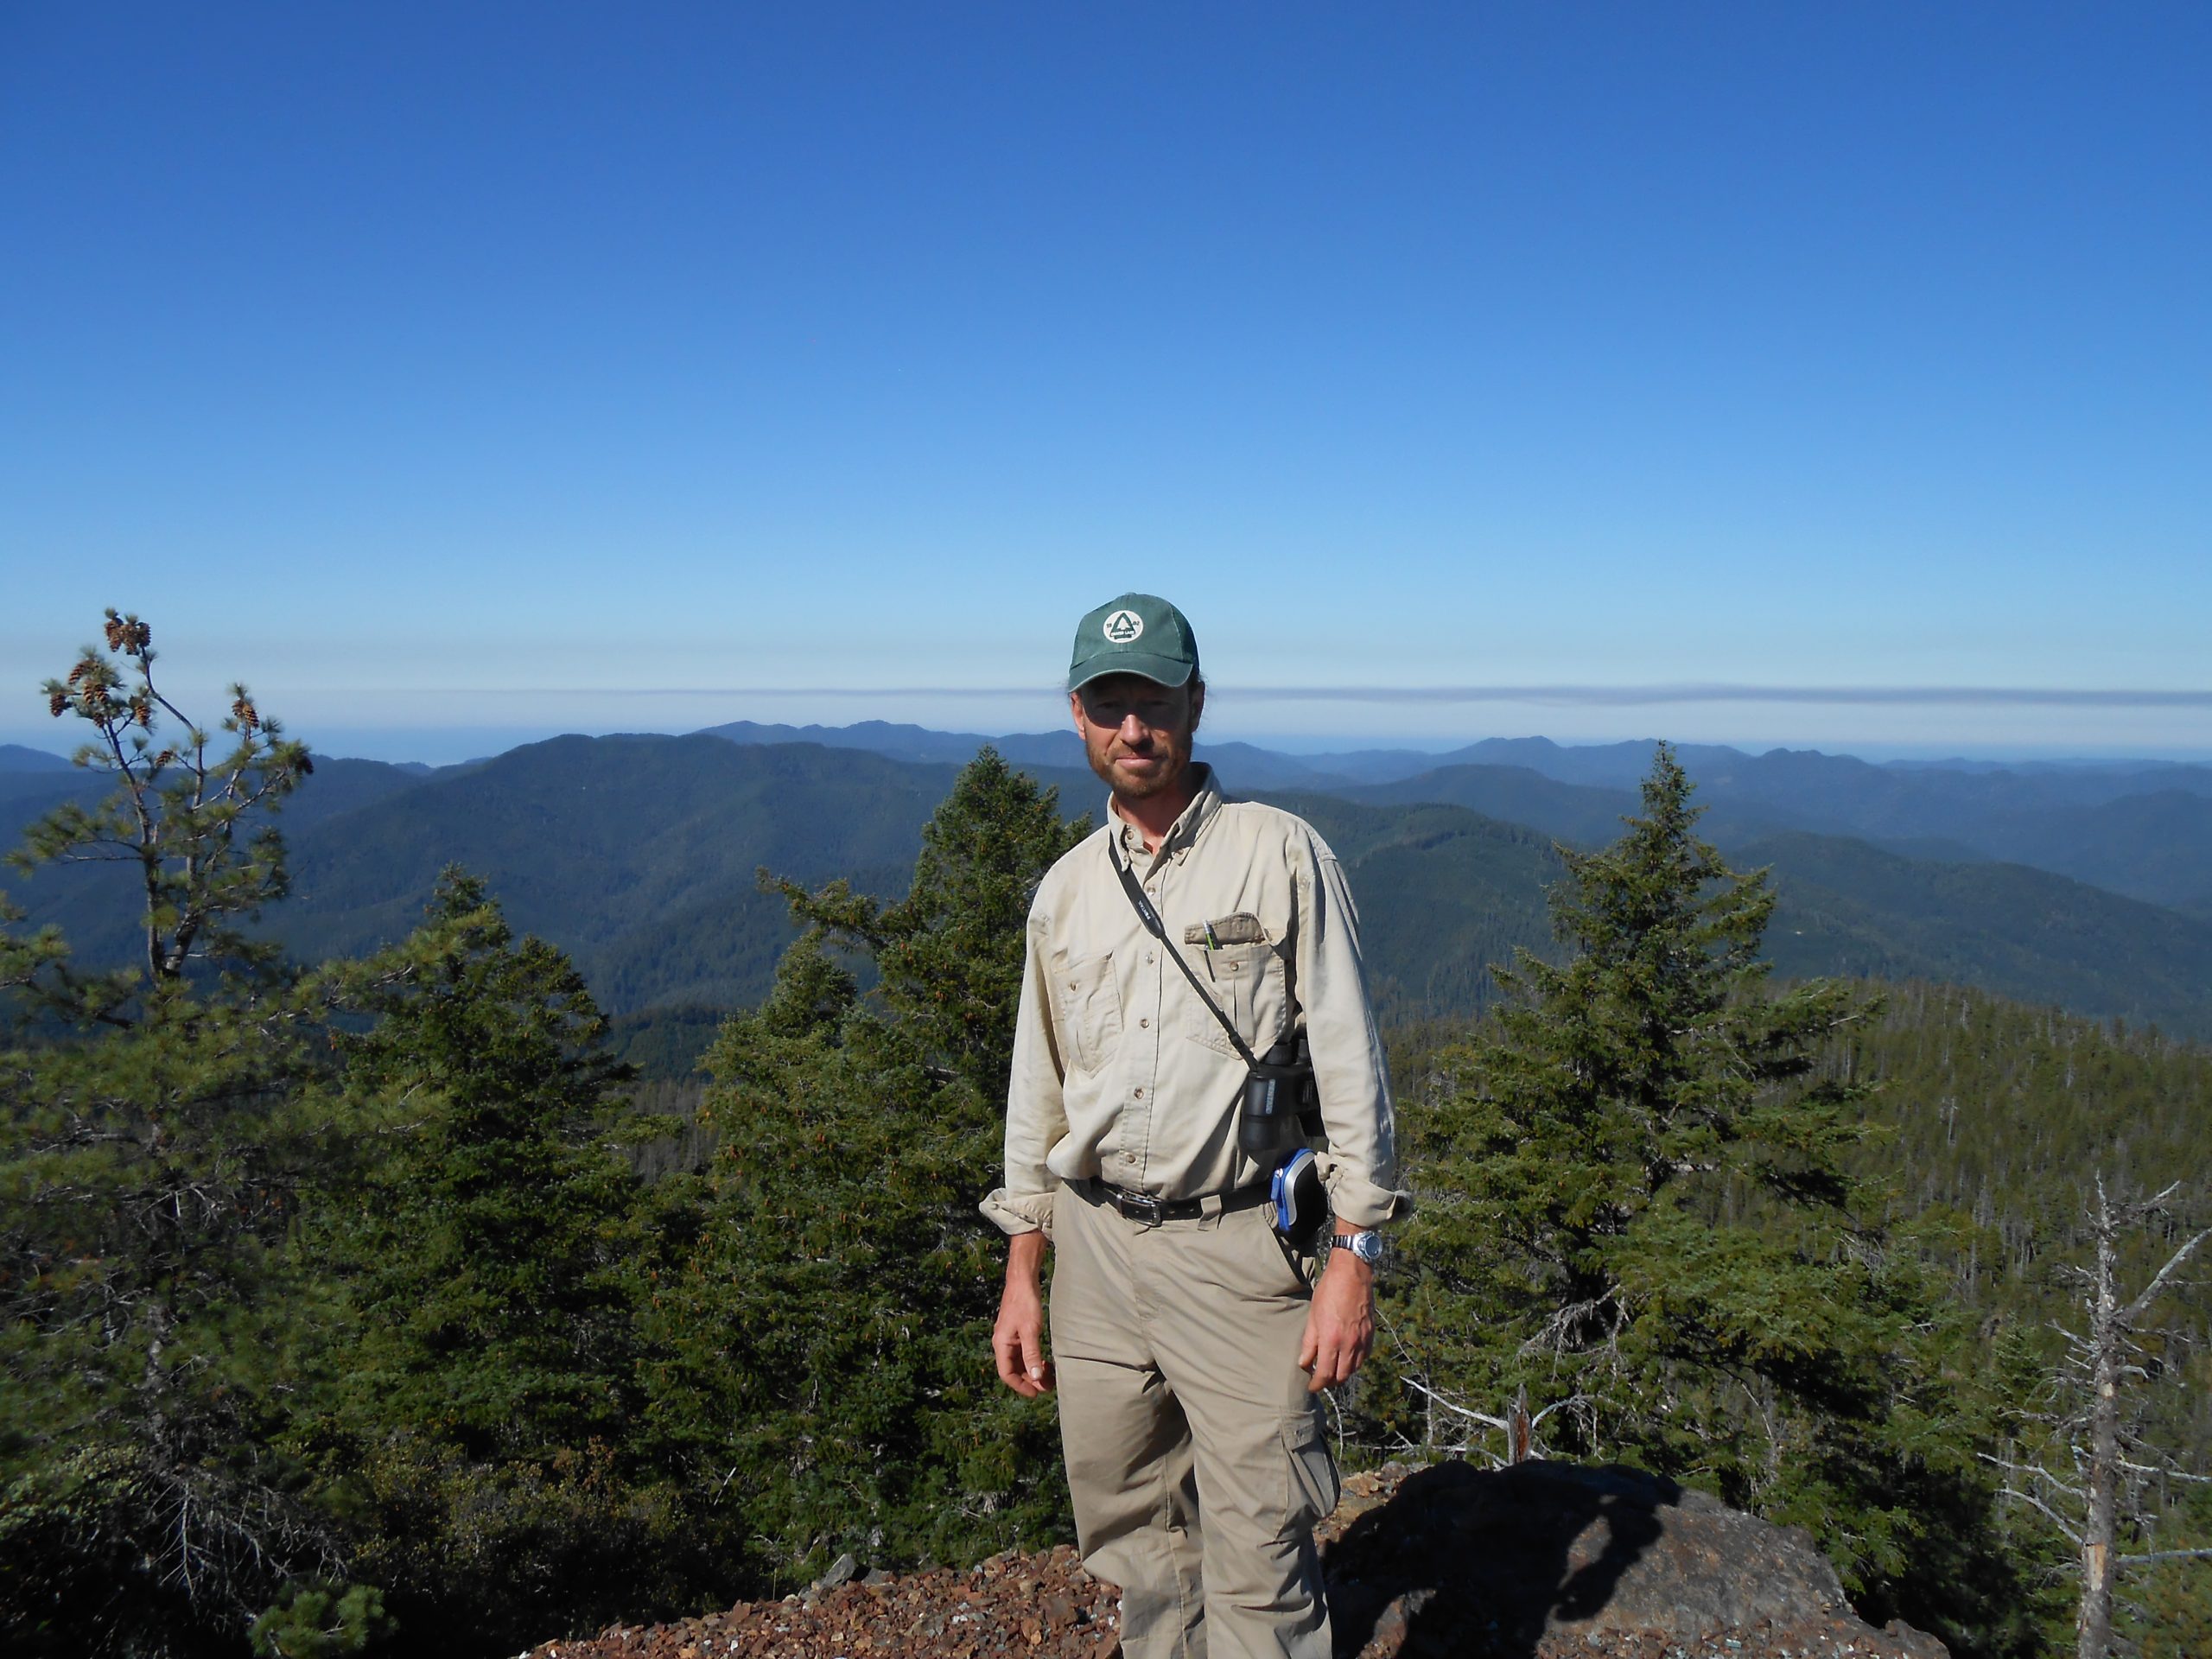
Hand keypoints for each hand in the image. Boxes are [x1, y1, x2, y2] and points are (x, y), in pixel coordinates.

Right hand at [992, 1231, 1053, 1397]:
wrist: (1022, 1280)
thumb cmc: (1025, 1303)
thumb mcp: (1030, 1330)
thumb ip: (1032, 1354)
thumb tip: (1035, 1378)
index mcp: (1001, 1344)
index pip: (1006, 1374)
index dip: (1020, 1386)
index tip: (1036, 1393)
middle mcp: (1003, 1343)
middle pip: (1013, 1369)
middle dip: (1029, 1380)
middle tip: (1048, 1386)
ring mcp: (1010, 1338)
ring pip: (1019, 1362)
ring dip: (1032, 1371)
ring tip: (1049, 1376)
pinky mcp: (1017, 1332)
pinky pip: (1023, 1353)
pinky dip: (1033, 1360)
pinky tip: (1044, 1361)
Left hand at [1297, 1238, 1375, 1392]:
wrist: (1352, 1274)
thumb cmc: (1328, 1292)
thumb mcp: (1312, 1316)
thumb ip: (1309, 1343)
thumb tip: (1304, 1363)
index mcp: (1331, 1340)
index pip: (1324, 1374)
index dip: (1317, 1384)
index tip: (1312, 1387)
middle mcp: (1349, 1344)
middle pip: (1341, 1377)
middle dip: (1330, 1382)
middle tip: (1321, 1379)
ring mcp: (1362, 1340)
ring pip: (1354, 1369)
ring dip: (1343, 1373)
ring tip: (1333, 1369)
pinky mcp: (1371, 1335)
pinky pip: (1364, 1357)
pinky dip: (1355, 1363)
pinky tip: (1347, 1357)